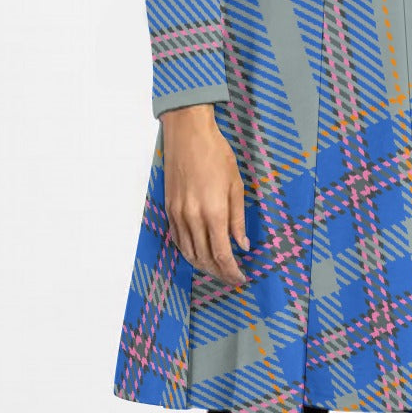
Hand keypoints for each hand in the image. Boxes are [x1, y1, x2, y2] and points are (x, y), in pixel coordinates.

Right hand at [160, 103, 249, 285]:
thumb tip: (242, 244)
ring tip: (216, 269)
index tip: (240, 278)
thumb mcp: (236, 184)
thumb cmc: (216, 154)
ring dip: (203, 265)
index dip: (231, 272)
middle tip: (231, 277)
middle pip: (204, 258)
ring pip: (188, 252)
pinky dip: (188, 251)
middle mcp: (193, 217)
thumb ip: (237, 218)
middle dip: (219, 272)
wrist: (188, 134)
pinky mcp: (169, 208)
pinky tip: (197, 252)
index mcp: (213, 212)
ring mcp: (178, 214)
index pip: (222, 255)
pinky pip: (177, 238)